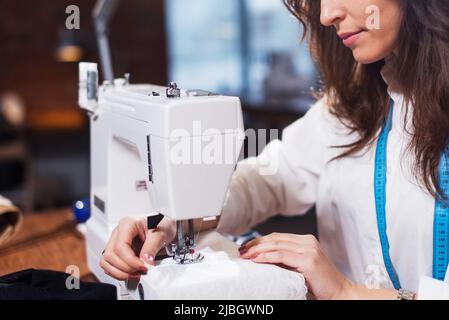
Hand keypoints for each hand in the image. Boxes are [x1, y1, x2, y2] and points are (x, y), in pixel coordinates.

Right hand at [100, 216, 175, 280]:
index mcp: (127, 224)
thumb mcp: (160, 234)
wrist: (164, 226)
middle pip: (110, 255)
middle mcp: (118, 232)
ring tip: (136, 274)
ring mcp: (116, 241)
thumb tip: (145, 262)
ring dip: (120, 272)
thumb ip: (151, 248)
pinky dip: (119, 272)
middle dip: (125, 268)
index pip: (120, 247)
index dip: (130, 261)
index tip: (143, 267)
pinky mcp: (118, 251)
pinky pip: (110, 264)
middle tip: (141, 271)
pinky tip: (131, 273)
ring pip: (106, 261)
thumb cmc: (161, 225)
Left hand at [239, 233, 354, 299]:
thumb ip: (286, 260)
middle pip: (275, 238)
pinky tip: (257, 260)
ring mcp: (309, 250)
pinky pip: (282, 256)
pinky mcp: (309, 260)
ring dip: (258, 250)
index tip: (246, 247)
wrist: (341, 294)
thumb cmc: (321, 285)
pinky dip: (267, 257)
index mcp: (306, 240)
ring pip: (277, 245)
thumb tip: (261, 257)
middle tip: (241, 250)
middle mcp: (308, 242)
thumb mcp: (300, 267)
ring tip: (245, 255)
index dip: (260, 240)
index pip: (278, 236)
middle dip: (256, 244)